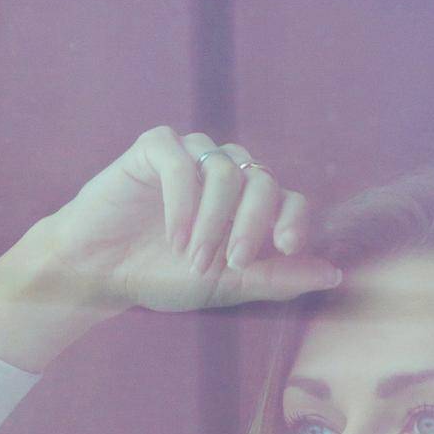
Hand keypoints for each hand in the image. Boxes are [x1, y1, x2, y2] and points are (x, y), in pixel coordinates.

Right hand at [39, 125, 343, 313]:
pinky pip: (183, 160)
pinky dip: (183, 200)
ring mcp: (191, 156)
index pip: (289, 198)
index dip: (294, 219)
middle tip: (226, 263)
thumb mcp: (226, 286)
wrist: (100, 272)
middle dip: (248, 226)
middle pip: (262, 182)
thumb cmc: (160, 277)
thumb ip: (276, 278)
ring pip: (225, 170)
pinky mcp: (154, 147)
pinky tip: (173, 236)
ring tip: (190, 258)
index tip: (285, 246)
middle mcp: (224, 173)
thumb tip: (333, 274)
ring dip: (212, 221)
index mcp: (246, 204)